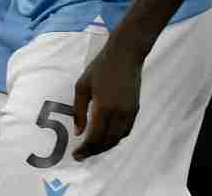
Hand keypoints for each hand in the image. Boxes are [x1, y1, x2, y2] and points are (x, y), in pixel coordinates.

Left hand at [72, 39, 143, 160]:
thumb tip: (78, 132)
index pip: (95, 137)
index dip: (85, 149)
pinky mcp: (135, 110)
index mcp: (104, 108)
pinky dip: (115, 139)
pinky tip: (106, 138)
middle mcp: (119, 114)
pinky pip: (125, 131)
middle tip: (81, 155)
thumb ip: (79, 111)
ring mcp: (130, 113)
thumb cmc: (99, 68)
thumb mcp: (82, 87)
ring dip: (105, 147)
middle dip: (94, 151)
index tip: (76, 155)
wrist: (125, 56)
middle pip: (107, 142)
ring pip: (118, 139)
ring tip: (91, 149)